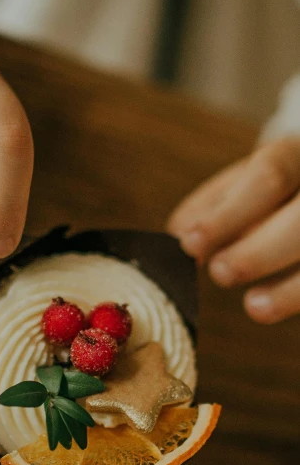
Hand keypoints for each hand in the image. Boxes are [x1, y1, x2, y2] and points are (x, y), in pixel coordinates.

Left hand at [167, 138, 299, 322]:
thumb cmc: (274, 193)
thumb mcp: (242, 187)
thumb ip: (211, 209)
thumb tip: (178, 235)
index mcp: (297, 155)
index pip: (269, 177)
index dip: (228, 215)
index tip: (190, 244)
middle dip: (260, 251)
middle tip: (220, 273)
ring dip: (291, 289)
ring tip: (254, 307)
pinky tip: (277, 309)